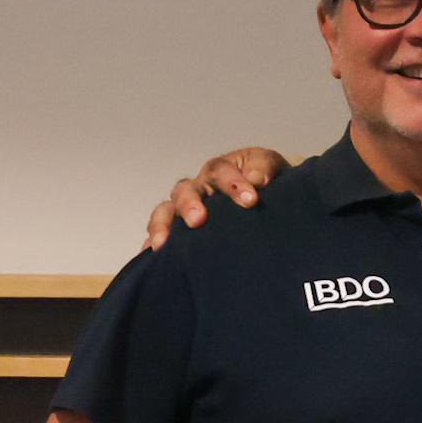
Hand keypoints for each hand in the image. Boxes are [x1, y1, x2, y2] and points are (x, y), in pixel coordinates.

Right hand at [145, 147, 285, 250]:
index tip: (250, 201)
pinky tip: (152, 256)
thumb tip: (257, 179)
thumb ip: (264, 168)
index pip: (221, 172)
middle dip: (189, 204)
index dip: (234, 184)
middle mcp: (198, 188)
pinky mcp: (181, 230)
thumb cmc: (265, 179)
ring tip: (162, 243)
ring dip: (162, 225)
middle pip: (184, 191)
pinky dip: (152, 243)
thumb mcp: (270, 166)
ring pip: (165, 211)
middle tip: (197, 220)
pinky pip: (162, 235)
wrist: (268, 196)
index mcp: (220, 171)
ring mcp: (186, 209)